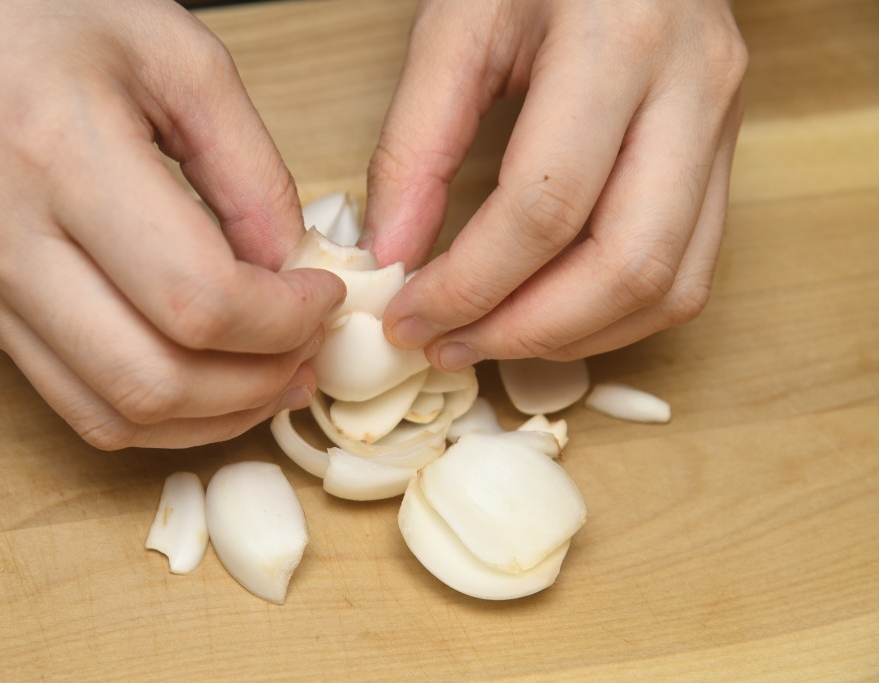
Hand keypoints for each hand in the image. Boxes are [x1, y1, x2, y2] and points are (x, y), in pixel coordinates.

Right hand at [0, 0, 343, 448]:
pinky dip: (150, 407)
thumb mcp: (175, 54)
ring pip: (109, 413)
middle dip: (256, 384)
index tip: (322, 299)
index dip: (282, 320)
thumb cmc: (39, 10)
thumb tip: (289, 266)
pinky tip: (200, 377)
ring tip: (267, 380)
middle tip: (306, 356)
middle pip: (153, 379)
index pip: (196, 299)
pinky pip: (68, 397)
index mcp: (59, 155)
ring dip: (207, 416)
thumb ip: (248, 167)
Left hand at [363, 0, 746, 368]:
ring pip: (670, 285)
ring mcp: (722, 127)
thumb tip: (392, 255)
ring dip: (574, 337)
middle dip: (527, 331)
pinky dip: (614, 317)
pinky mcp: (724, 157)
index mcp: (618, 42)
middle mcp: (693, 90)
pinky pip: (688, 271)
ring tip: (490, 339)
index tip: (408, 317)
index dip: (469, 285)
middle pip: (626, 263)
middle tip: (449, 346)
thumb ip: (415, 143)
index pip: (543, 207)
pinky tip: (548, 316)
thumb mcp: (455, 27)